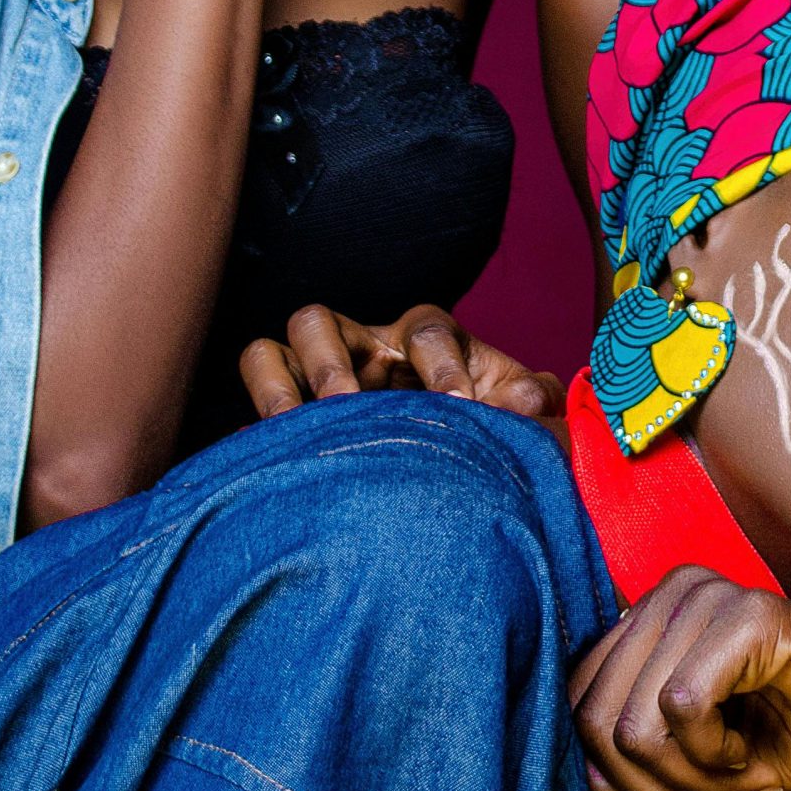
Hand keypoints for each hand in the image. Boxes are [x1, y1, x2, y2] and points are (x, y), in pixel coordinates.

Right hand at [238, 302, 565, 422]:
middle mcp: (366, 347)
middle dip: (332, 365)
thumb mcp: (515, 413)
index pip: (428, 332)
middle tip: (353, 409)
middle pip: (322, 322)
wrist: (458, 467)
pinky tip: (277, 452)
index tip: (459, 410)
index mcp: (426, 339)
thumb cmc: (486, 426)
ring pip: (272, 350)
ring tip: (300, 428)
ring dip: (283, 385)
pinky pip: (260, 386)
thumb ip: (530, 403)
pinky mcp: (292, 411)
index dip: (442, 367)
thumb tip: (528, 402)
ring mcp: (322, 374)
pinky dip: (260, 415)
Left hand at [569, 568, 790, 790]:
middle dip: (647, 790)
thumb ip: (633, 768)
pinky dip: (712, 755)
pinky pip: (680, 705)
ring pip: (633, 722)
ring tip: (733, 775)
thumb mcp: (695, 761)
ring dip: (686, 780)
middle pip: (595, 718)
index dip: (609, 779)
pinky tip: (749, 753)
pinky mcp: (750, 616)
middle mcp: (673, 591)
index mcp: (652, 614)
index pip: (575, 702)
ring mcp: (712, 596)